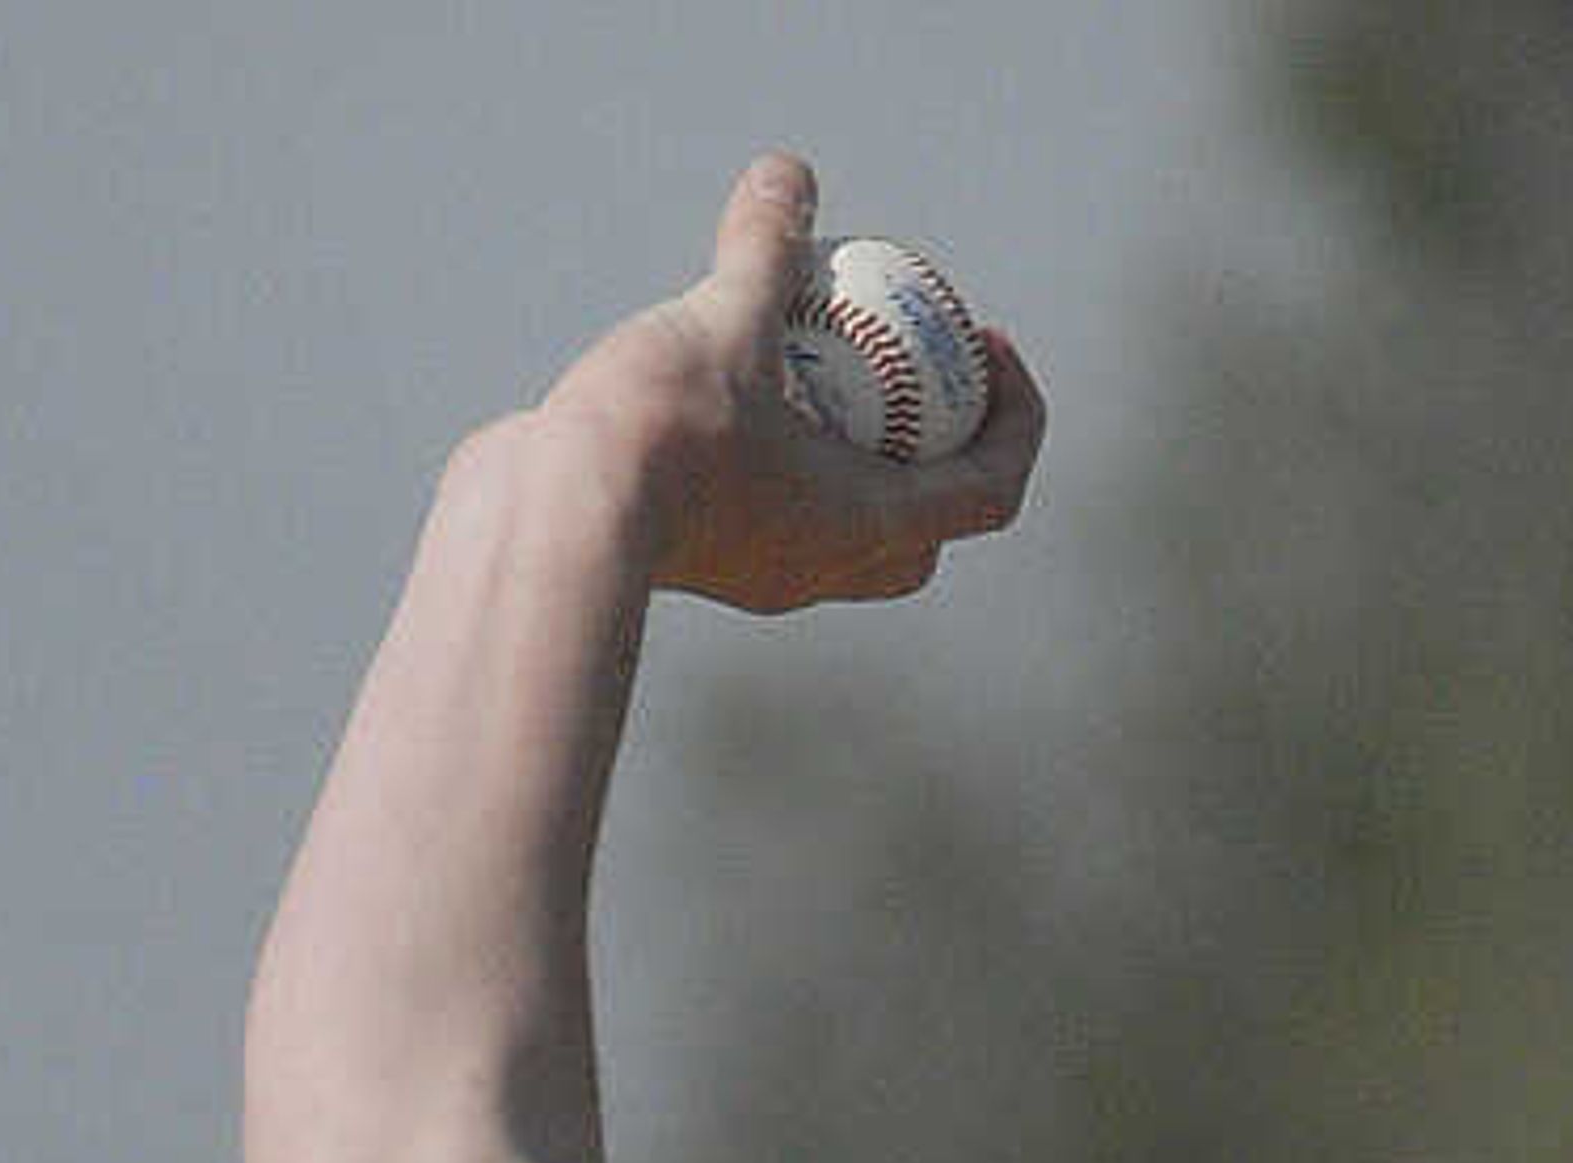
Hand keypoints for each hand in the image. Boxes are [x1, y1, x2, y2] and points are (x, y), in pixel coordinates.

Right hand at [539, 153, 1042, 615]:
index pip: (990, 491)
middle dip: (949, 457)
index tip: (991, 349)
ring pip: (852, 529)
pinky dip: (788, 457)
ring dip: (863, 460)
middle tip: (930, 375)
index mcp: (871, 525)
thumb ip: (766, 247)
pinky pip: (777, 512)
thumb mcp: (726, 317)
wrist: (558, 524)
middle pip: (930, 530)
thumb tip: (789, 177)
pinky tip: (749, 389)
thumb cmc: (661, 435)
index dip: (1015, 422)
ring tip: (834, 376)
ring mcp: (771, 574)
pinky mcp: (712, 562)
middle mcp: (832, 566)